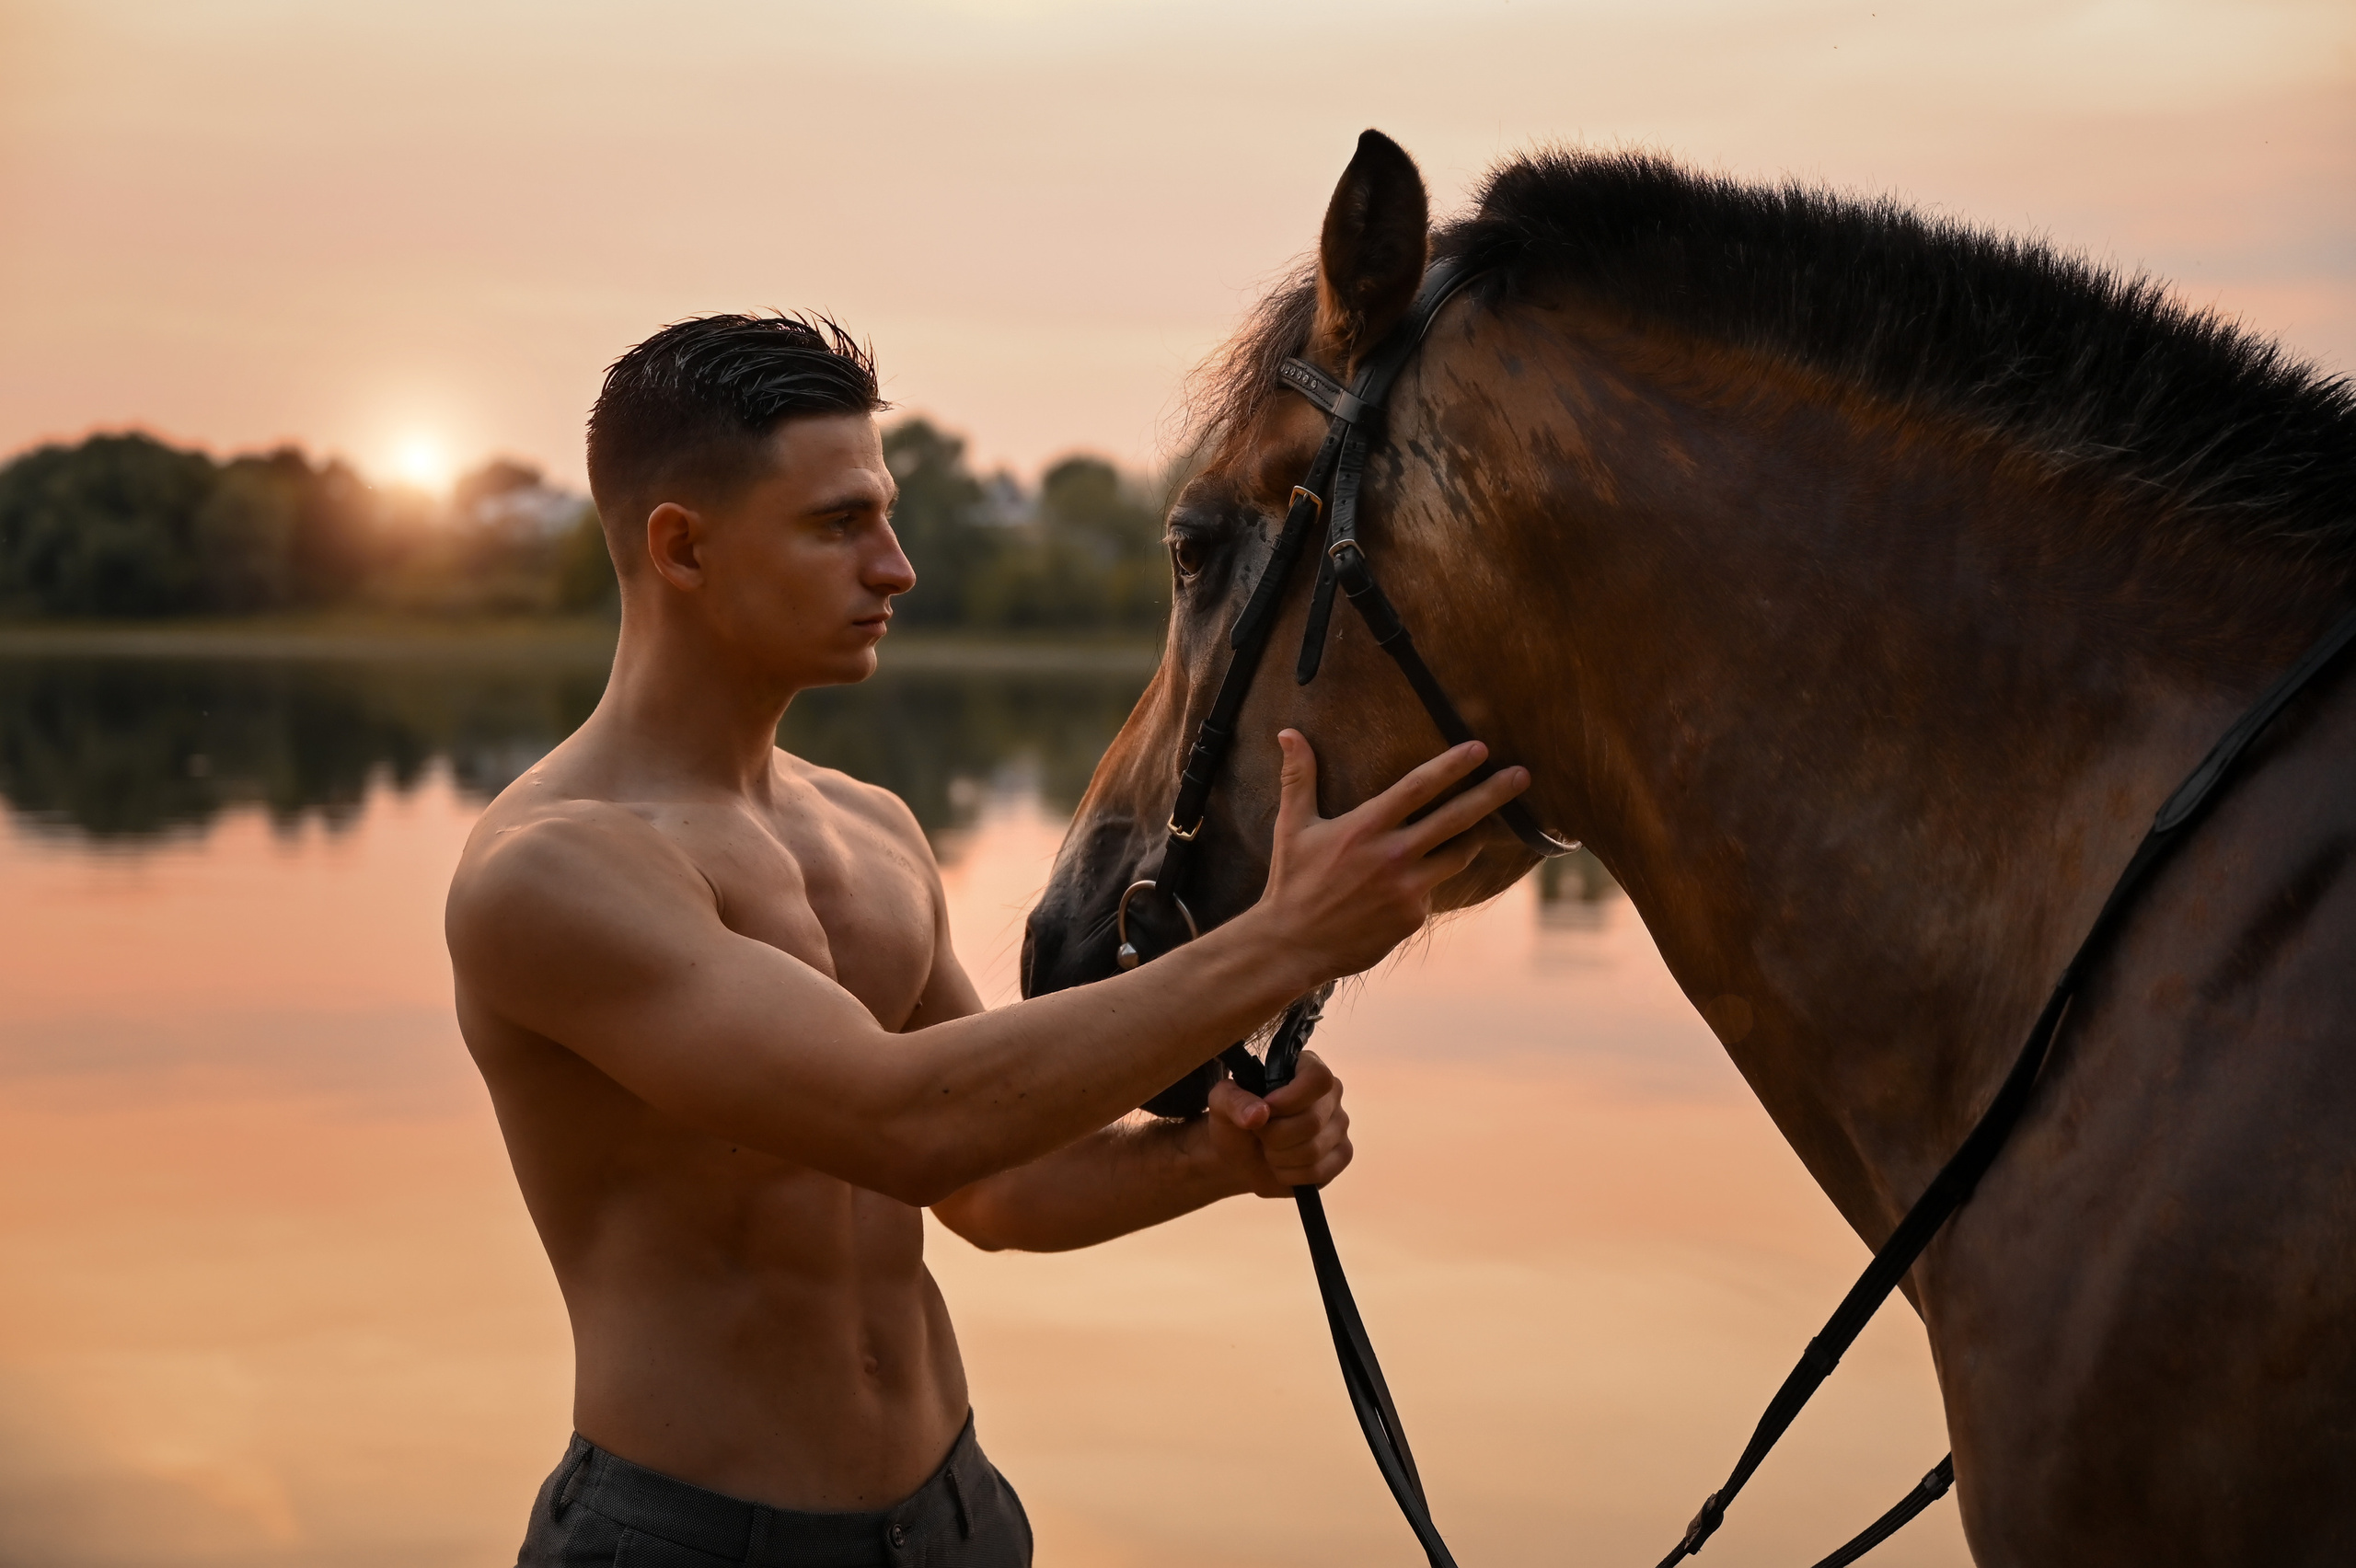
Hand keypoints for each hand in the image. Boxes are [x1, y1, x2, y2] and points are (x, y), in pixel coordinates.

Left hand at [1202, 1049, 1351, 1196]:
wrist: (1241, 1158)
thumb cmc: (1235, 1122)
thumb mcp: (1221, 1104)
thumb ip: (1233, 1100)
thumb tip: (1259, 1114)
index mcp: (1306, 1068)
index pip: (1318, 1078)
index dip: (1290, 1099)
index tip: (1265, 1111)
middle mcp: (1331, 1093)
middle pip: (1313, 1120)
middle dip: (1275, 1136)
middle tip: (1259, 1135)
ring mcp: (1340, 1125)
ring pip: (1314, 1149)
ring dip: (1279, 1157)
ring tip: (1268, 1150)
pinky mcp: (1342, 1155)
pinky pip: (1320, 1171)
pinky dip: (1291, 1175)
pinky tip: (1281, 1167)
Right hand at [1254, 730, 1528, 984]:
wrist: (1293, 945)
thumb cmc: (1292, 882)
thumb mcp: (1292, 826)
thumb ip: (1298, 777)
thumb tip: (1287, 732)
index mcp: (1366, 827)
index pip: (1419, 786)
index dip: (1453, 765)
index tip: (1481, 747)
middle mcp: (1393, 854)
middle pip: (1457, 818)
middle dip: (1494, 793)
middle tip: (1523, 775)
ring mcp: (1408, 888)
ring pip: (1458, 856)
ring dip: (1472, 838)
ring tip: (1482, 827)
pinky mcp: (1413, 916)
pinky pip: (1434, 889)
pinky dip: (1429, 881)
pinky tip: (1411, 884)